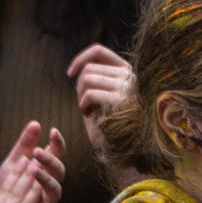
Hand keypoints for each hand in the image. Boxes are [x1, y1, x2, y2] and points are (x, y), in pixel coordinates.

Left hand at [0, 122, 65, 202]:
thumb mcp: (13, 164)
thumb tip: (36, 123)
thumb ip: (25, 145)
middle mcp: (49, 187)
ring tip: (35, 171)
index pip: (57, 155)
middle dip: (50, 161)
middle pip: (59, 172)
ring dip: (47, 181)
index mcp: (45, 171)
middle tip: (37, 152)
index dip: (58, 144)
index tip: (53, 131)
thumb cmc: (8, 189)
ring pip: (57, 192)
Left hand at [67, 44, 133, 173]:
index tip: (69, 73)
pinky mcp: (121, 100)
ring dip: (81, 97)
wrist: (126, 151)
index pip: (99, 51)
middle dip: (79, 86)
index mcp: (129, 72)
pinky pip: (90, 94)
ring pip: (87, 79)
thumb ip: (99, 79)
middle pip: (89, 68)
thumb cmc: (113, 125)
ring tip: (88, 111)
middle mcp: (131, 76)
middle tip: (84, 105)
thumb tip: (78, 67)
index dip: (80, 58)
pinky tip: (91, 116)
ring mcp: (128, 87)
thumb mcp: (107, 96)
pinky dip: (84, 105)